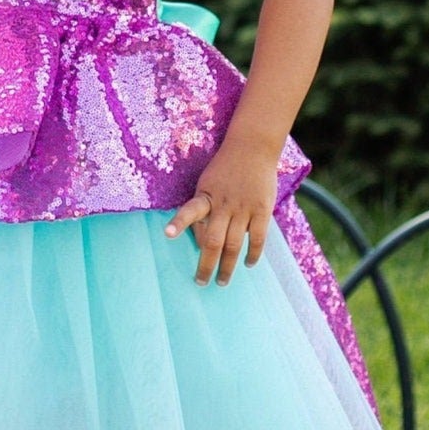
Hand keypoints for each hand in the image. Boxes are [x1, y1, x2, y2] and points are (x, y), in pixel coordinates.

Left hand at [165, 138, 278, 285]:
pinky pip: (257, 238)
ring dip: (228, 266)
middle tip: (201, 282)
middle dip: (206, 265)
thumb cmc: (224, 170)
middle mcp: (223, 204)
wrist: (252, 147)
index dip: (179, 223)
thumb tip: (199, 241)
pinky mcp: (262, 209)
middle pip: (213, 241)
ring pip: (234, 245)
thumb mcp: (206, 184)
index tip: (167, 235)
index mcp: (205, 196)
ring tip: (222, 281)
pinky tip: (248, 264)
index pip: (190, 210)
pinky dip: (253, 254)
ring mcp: (243, 208)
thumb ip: (203, 210)